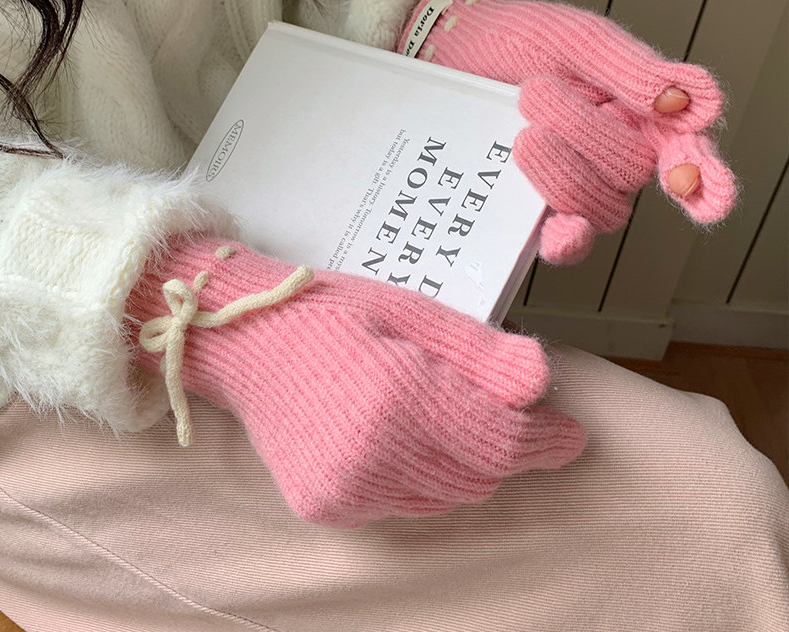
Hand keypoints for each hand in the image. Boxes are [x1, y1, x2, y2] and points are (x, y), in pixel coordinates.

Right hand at [128, 237, 585, 526]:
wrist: (247, 341)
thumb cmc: (330, 312)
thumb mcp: (410, 310)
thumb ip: (479, 352)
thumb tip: (543, 381)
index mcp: (395, 399)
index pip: (500, 440)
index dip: (545, 438)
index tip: (571, 432)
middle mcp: (369, 458)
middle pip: (478, 475)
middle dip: (508, 449)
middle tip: (516, 417)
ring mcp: (344, 490)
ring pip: (445, 496)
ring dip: (467, 465)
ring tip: (455, 420)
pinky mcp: (327, 507)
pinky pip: (403, 504)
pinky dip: (422, 477)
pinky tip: (406, 439)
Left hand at [398, 0, 736, 263]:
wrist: (450, 51)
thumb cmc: (519, 41)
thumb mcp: (576, 42)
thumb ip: (633, 71)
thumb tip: (696, 106)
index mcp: (638, 114)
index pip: (685, 151)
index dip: (700, 173)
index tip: (685, 182)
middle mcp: (613, 159)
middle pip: (630, 177)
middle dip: (588, 138)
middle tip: (535, 92)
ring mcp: (573, 187)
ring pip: (599, 210)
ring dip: (563, 174)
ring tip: (521, 132)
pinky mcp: (531, 210)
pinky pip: (561, 243)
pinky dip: (565, 241)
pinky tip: (556, 232)